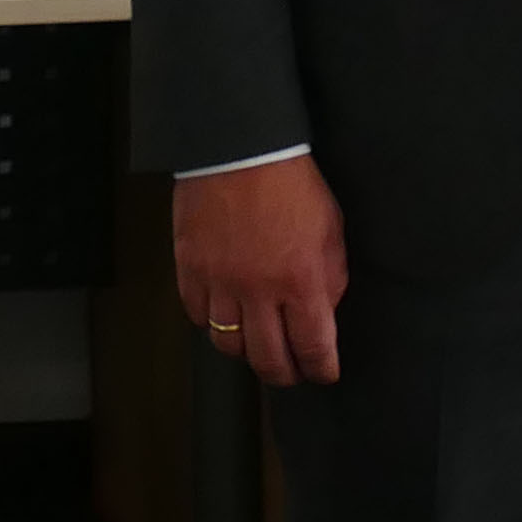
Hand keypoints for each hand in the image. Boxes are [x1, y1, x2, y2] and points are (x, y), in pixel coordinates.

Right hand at [171, 154, 348, 385]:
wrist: (241, 147)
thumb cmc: (291, 182)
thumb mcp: (331, 230)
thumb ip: (330, 278)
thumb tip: (323, 314)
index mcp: (301, 281)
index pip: (313, 348)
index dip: (320, 369)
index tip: (323, 372)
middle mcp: (258, 291)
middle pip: (268, 359)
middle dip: (284, 374)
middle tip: (290, 371)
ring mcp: (220, 283)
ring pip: (228, 346)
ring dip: (246, 352)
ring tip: (255, 346)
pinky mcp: (190, 270)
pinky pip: (197, 316)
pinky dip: (211, 323)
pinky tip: (224, 316)